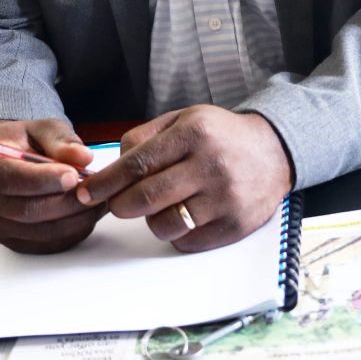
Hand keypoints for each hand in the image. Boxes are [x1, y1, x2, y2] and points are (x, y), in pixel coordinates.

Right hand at [0, 118, 106, 253]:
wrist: (7, 159)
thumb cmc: (23, 142)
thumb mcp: (39, 129)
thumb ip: (60, 139)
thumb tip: (83, 158)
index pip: (8, 178)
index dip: (42, 179)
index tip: (73, 175)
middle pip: (23, 210)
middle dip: (64, 203)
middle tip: (94, 191)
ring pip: (35, 232)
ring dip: (72, 220)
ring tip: (97, 203)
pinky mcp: (8, 240)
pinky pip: (41, 245)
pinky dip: (69, 234)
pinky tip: (86, 217)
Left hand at [75, 105, 292, 251]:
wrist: (274, 151)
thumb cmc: (220, 135)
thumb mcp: (184, 119)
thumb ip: (146, 136)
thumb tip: (113, 163)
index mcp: (194, 133)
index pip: (138, 163)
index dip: (106, 181)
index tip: (86, 192)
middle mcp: (210, 165)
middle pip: (147, 197)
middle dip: (121, 204)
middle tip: (116, 203)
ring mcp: (224, 198)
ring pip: (165, 224)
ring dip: (151, 220)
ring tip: (159, 206)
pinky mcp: (235, 225)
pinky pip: (188, 242)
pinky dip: (177, 234)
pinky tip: (184, 214)